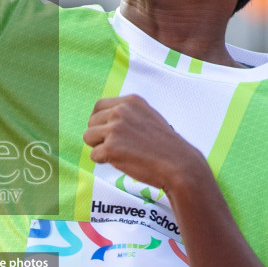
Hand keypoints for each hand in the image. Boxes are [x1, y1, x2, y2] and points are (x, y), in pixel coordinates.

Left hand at [82, 95, 203, 193]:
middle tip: (119, 147)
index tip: (107, 132)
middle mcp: (121, 111)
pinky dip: (105, 161)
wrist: (179, 164)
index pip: (98, 106)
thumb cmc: (164, 146)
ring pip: (88, 137)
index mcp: (130, 101)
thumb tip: (101, 118)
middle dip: (99, 136)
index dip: (99, 121)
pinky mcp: (111, 148)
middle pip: (91, 123)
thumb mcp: (148, 117)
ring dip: (100, 148)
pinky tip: (123, 161)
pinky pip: (94, 155)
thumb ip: (127, 114)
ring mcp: (115, 129)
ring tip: (121, 153)